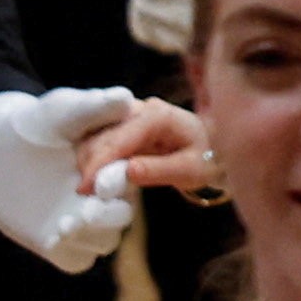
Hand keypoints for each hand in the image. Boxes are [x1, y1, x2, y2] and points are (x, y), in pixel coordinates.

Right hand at [73, 96, 217, 194]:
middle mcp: (142, 108)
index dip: (99, 164)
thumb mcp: (191, 171)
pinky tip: (97, 175)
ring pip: (96, 134)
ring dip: (90, 160)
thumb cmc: (208, 158)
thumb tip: (127, 172)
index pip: (119, 139)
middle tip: (88, 192)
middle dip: (91, 164)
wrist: (215, 148)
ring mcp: (132, 113)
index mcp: (159, 116)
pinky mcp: (125, 123)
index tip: (85, 188)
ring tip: (94, 186)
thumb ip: (160, 170)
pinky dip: (95, 156)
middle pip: (102, 135)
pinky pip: (100, 137)